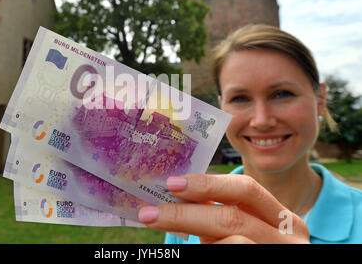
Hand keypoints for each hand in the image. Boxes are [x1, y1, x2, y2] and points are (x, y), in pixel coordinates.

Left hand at [138, 174, 309, 243]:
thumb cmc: (245, 248)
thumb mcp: (236, 230)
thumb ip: (215, 212)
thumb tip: (172, 193)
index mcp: (283, 219)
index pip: (246, 189)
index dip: (208, 184)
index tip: (172, 184)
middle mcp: (290, 241)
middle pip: (233, 218)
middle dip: (185, 214)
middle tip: (150, 213)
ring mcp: (281, 259)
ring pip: (233, 242)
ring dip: (190, 233)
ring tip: (162, 229)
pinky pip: (229, 256)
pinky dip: (206, 250)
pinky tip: (187, 249)